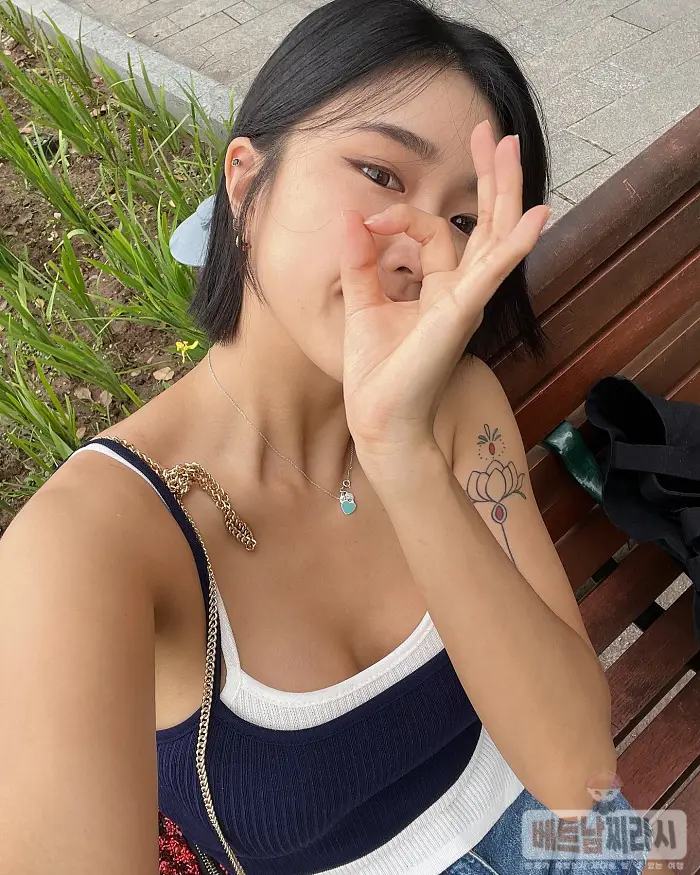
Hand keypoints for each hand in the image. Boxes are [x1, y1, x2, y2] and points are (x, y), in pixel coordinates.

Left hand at [339, 118, 549, 464]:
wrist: (379, 415)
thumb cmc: (377, 371)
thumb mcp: (363, 304)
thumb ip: (362, 261)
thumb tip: (352, 217)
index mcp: (440, 289)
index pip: (433, 232)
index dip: (400, 216)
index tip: (366, 222)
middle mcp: (461, 291)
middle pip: (485, 224)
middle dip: (489, 178)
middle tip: (493, 132)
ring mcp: (467, 300)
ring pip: (495, 236)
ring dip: (504, 190)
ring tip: (510, 147)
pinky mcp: (462, 312)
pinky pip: (494, 272)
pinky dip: (515, 244)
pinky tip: (537, 215)